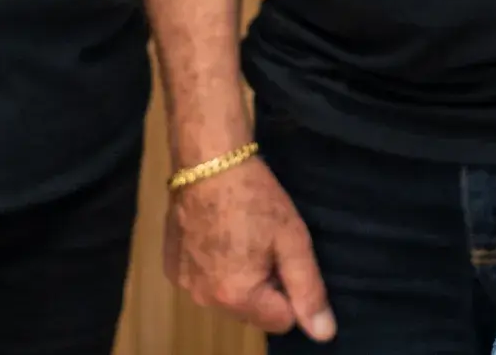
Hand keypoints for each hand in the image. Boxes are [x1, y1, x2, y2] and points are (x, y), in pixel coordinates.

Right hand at [163, 157, 334, 342]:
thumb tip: (324, 334)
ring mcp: (184, 284)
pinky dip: (213, 264)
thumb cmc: (255, 197)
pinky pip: (203, 279)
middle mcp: (205, 300)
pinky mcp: (171, 266)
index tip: (283, 254)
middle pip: (251, 310)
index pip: (281, 320)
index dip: (289, 289)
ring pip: (226, 295)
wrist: (208, 160)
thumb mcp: (292, 239)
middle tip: (262, 240)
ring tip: (240, 233)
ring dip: (237, 275)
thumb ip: (308, 290)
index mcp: (237, 298)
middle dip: (262, 284)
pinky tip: (217, 233)